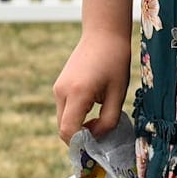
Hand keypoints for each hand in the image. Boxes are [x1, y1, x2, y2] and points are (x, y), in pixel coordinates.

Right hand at [53, 27, 133, 142]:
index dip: (81, 143)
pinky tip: (94, 108)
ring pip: (63, 120)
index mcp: (77, 94)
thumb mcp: (118, 94)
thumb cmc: (115, 62)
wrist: (103, 34)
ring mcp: (58, 88)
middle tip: (102, 135)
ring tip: (100, 119)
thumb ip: (108, 120)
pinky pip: (65, 110)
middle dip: (80, 137)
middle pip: (63, 129)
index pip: (68, 131)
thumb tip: (96, 138)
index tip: (98, 143)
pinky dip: (76, 116)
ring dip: (78, 126)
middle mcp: (62, 92)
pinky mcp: (59, 86)